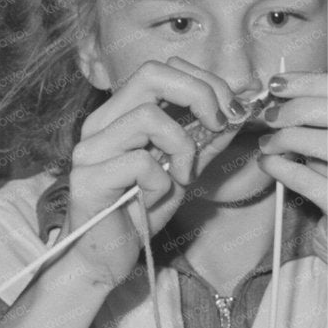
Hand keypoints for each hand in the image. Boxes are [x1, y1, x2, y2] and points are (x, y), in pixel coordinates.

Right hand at [61, 58, 249, 285]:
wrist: (106, 257)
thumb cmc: (139, 211)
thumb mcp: (184, 168)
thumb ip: (207, 137)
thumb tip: (241, 108)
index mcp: (117, 115)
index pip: (161, 70)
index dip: (203, 82)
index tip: (228, 113)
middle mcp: (98, 126)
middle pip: (151, 75)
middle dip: (200, 94)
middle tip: (219, 124)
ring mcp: (89, 151)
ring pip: (148, 117)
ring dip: (182, 145)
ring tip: (182, 175)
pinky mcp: (87, 179)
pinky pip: (140, 162)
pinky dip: (161, 181)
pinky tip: (154, 198)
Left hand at [259, 70, 326, 212]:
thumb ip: (325, 123)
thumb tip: (288, 96)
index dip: (311, 82)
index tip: (278, 84)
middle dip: (296, 109)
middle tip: (270, 116)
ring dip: (288, 138)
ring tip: (268, 143)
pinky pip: (310, 181)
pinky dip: (284, 169)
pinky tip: (268, 163)